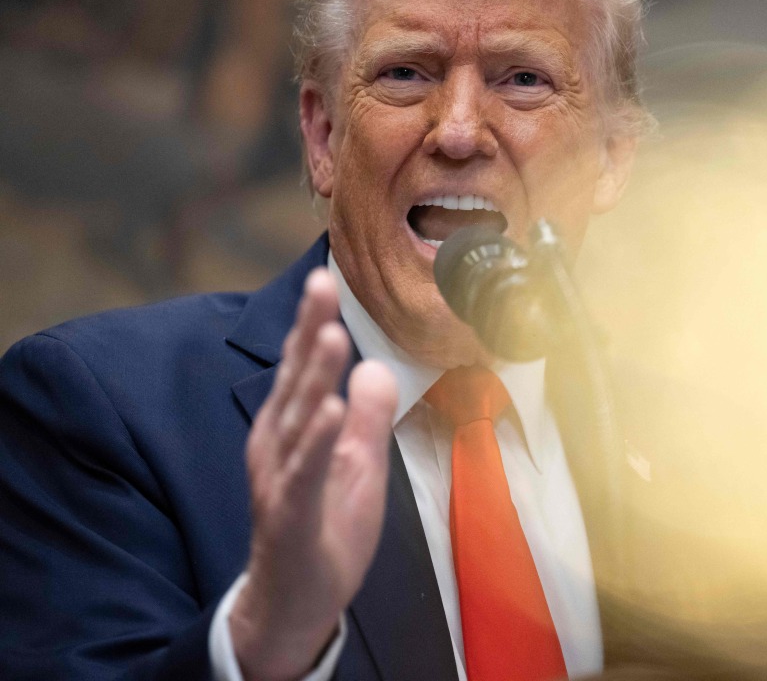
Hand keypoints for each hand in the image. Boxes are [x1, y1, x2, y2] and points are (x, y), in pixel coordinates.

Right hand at [230, 268, 396, 680]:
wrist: (297, 600)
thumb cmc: (325, 527)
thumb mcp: (359, 463)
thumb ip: (367, 415)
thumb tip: (376, 365)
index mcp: (293, 430)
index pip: (303, 369)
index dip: (312, 324)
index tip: (324, 278)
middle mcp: (278, 446)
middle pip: (297, 381)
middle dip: (309, 332)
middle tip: (321, 284)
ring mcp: (281, 480)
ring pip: (299, 420)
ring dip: (314, 376)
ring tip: (331, 334)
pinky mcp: (292, 515)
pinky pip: (306, 474)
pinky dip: (319, 442)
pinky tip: (332, 410)